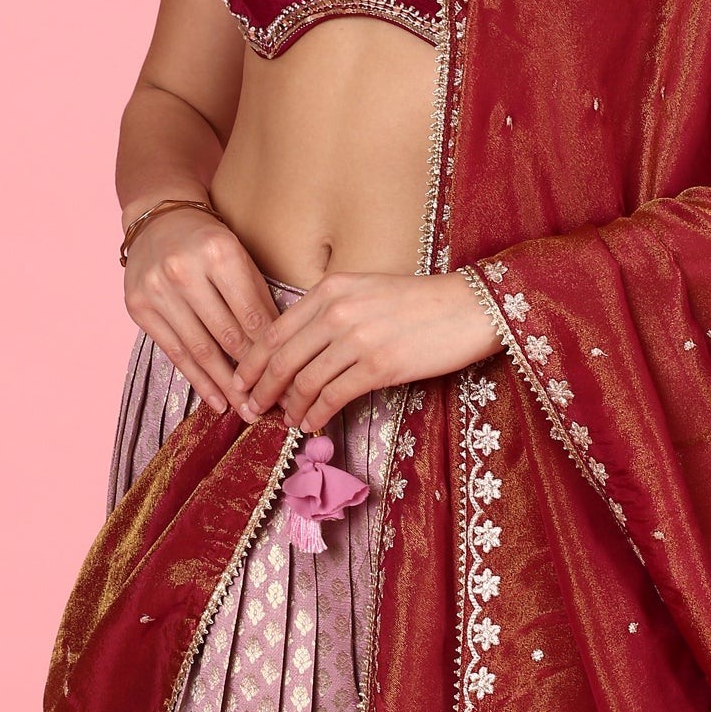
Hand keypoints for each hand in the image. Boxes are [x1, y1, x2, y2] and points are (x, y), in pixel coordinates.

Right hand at [123, 206, 280, 414]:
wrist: (157, 220)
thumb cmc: (208, 242)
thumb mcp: (240, 256)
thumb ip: (257, 298)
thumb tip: (281, 349)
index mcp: (219, 252)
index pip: (252, 313)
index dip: (272, 350)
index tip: (289, 377)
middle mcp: (184, 270)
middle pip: (226, 335)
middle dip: (252, 374)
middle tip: (274, 402)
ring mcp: (157, 290)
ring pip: (199, 350)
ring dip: (226, 385)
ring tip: (246, 409)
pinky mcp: (138, 307)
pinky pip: (174, 352)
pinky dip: (197, 379)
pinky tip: (216, 399)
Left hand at [230, 271, 501, 431]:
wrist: (470, 307)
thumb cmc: (420, 302)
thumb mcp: (366, 290)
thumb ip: (330, 311)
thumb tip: (298, 351)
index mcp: (330, 288)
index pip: (274, 330)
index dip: (251, 363)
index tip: (241, 383)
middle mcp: (337, 310)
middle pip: (282, 359)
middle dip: (261, 390)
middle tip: (251, 411)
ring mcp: (357, 338)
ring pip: (304, 381)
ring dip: (289, 407)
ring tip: (286, 420)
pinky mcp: (379, 365)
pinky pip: (334, 397)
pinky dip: (317, 414)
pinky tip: (313, 423)